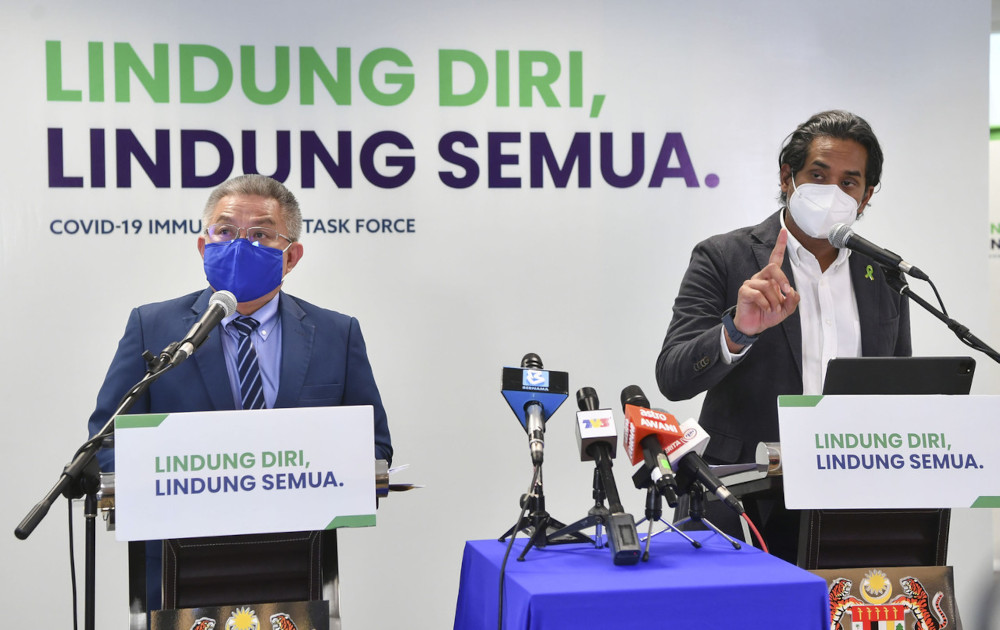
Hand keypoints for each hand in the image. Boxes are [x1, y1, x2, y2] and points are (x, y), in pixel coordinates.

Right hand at [728, 229, 799, 348]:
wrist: (753, 326)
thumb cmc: (767, 314)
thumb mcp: (786, 309)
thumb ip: (792, 300)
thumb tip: (792, 292)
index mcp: (770, 278)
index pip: (775, 258)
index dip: (780, 244)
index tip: (784, 231)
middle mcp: (760, 277)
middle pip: (773, 268)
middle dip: (783, 280)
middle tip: (786, 293)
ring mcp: (751, 283)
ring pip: (767, 285)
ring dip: (775, 300)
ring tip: (773, 308)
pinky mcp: (744, 292)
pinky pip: (758, 294)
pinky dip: (766, 304)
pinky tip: (766, 309)